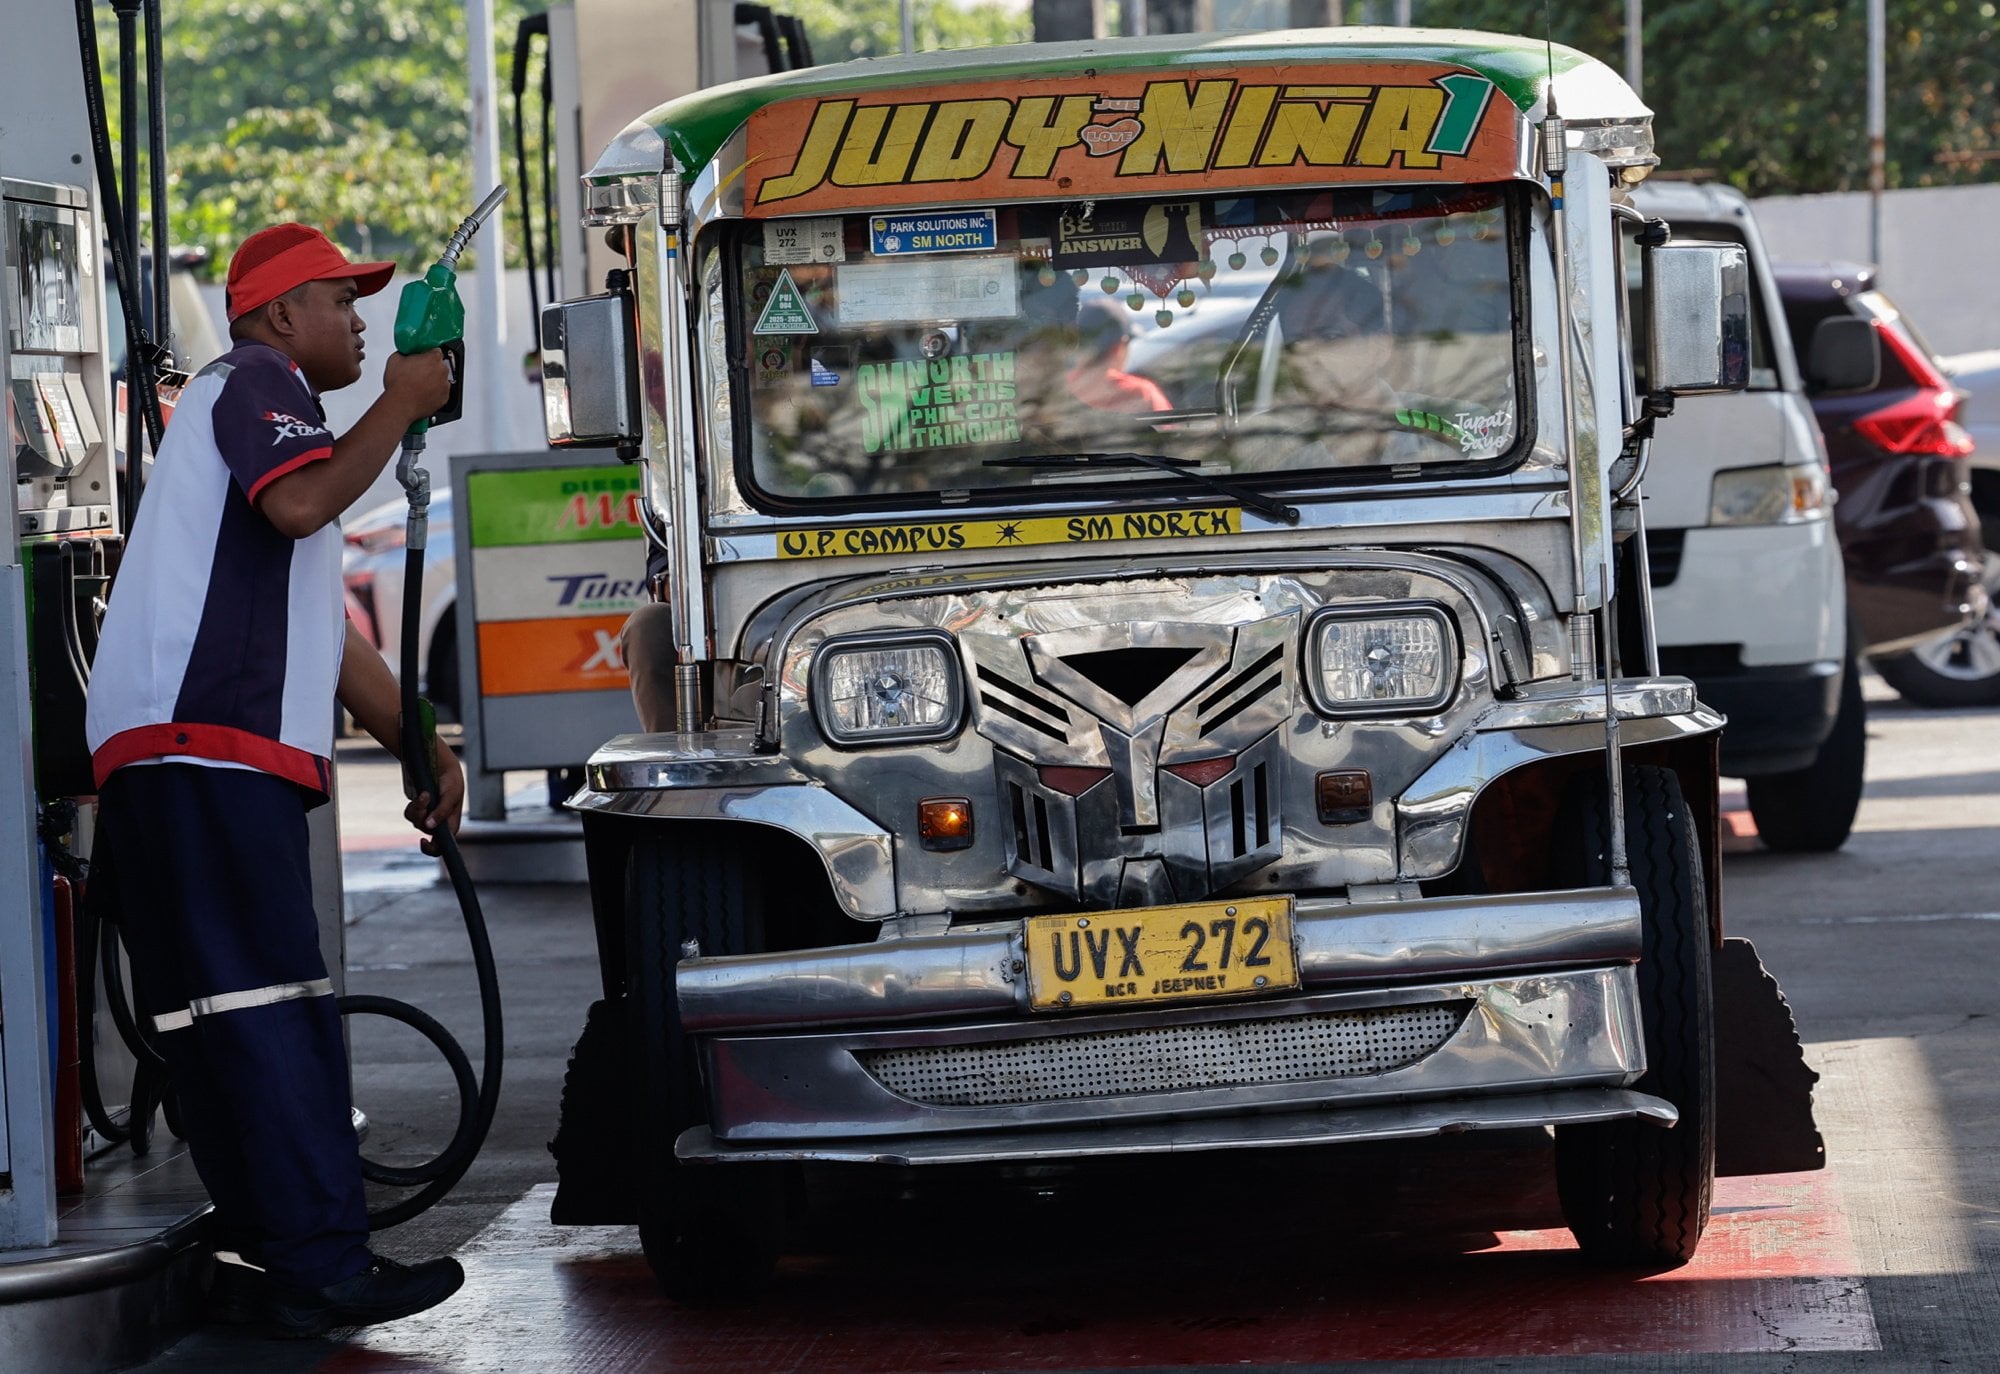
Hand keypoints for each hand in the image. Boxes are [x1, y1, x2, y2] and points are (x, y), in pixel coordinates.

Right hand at [383, 347, 452, 423]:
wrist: (400, 405)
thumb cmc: (399, 385)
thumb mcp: (395, 359)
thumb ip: (405, 353)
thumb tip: (405, 354)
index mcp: (433, 359)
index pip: (435, 351)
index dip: (427, 354)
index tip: (423, 357)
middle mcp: (442, 371)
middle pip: (439, 365)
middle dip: (430, 367)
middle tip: (418, 372)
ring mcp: (444, 385)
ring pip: (441, 379)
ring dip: (433, 380)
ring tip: (419, 384)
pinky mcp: (444, 398)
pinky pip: (441, 392)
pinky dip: (435, 392)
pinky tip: (423, 393)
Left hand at [404, 734, 465, 855]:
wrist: (443, 768)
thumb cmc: (452, 782)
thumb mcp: (451, 795)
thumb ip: (442, 812)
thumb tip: (430, 827)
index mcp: (451, 825)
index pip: (441, 846)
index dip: (431, 849)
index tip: (423, 841)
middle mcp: (439, 824)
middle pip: (424, 830)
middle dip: (422, 815)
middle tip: (425, 798)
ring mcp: (429, 817)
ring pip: (416, 821)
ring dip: (417, 808)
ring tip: (424, 794)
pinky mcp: (420, 810)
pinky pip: (411, 814)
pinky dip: (414, 805)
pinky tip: (421, 795)